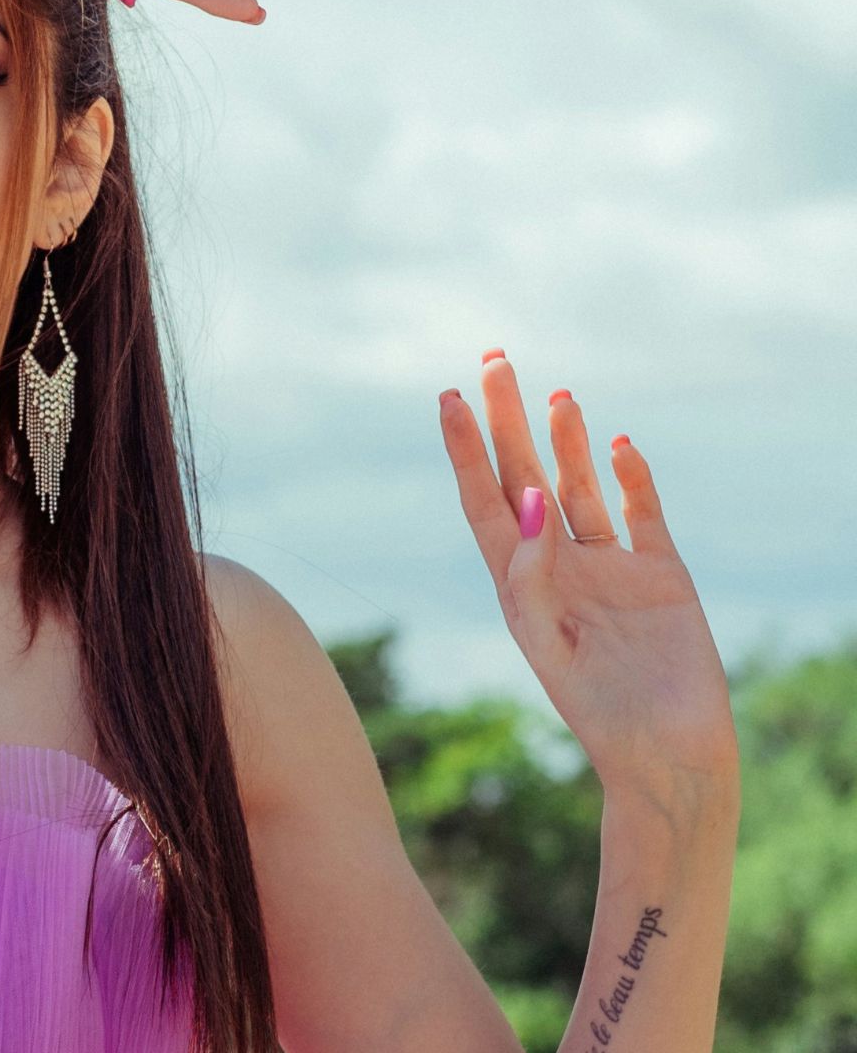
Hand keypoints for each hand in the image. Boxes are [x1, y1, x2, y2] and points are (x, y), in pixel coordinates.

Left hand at [438, 350, 739, 800]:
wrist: (667, 755)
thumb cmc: (597, 712)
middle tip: (495, 359)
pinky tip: (618, 445)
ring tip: (554, 393)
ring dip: (566, 441)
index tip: (449, 396)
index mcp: (519, 585)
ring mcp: (612, 568)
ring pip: (580, 488)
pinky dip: (633, 480)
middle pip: (527, 477)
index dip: (465, 449)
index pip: (484, 499)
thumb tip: (527, 498)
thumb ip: (531, 574)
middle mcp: (559, 567)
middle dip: (509, 422)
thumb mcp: (547, 643)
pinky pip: (642, 515)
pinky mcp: (664, 575)